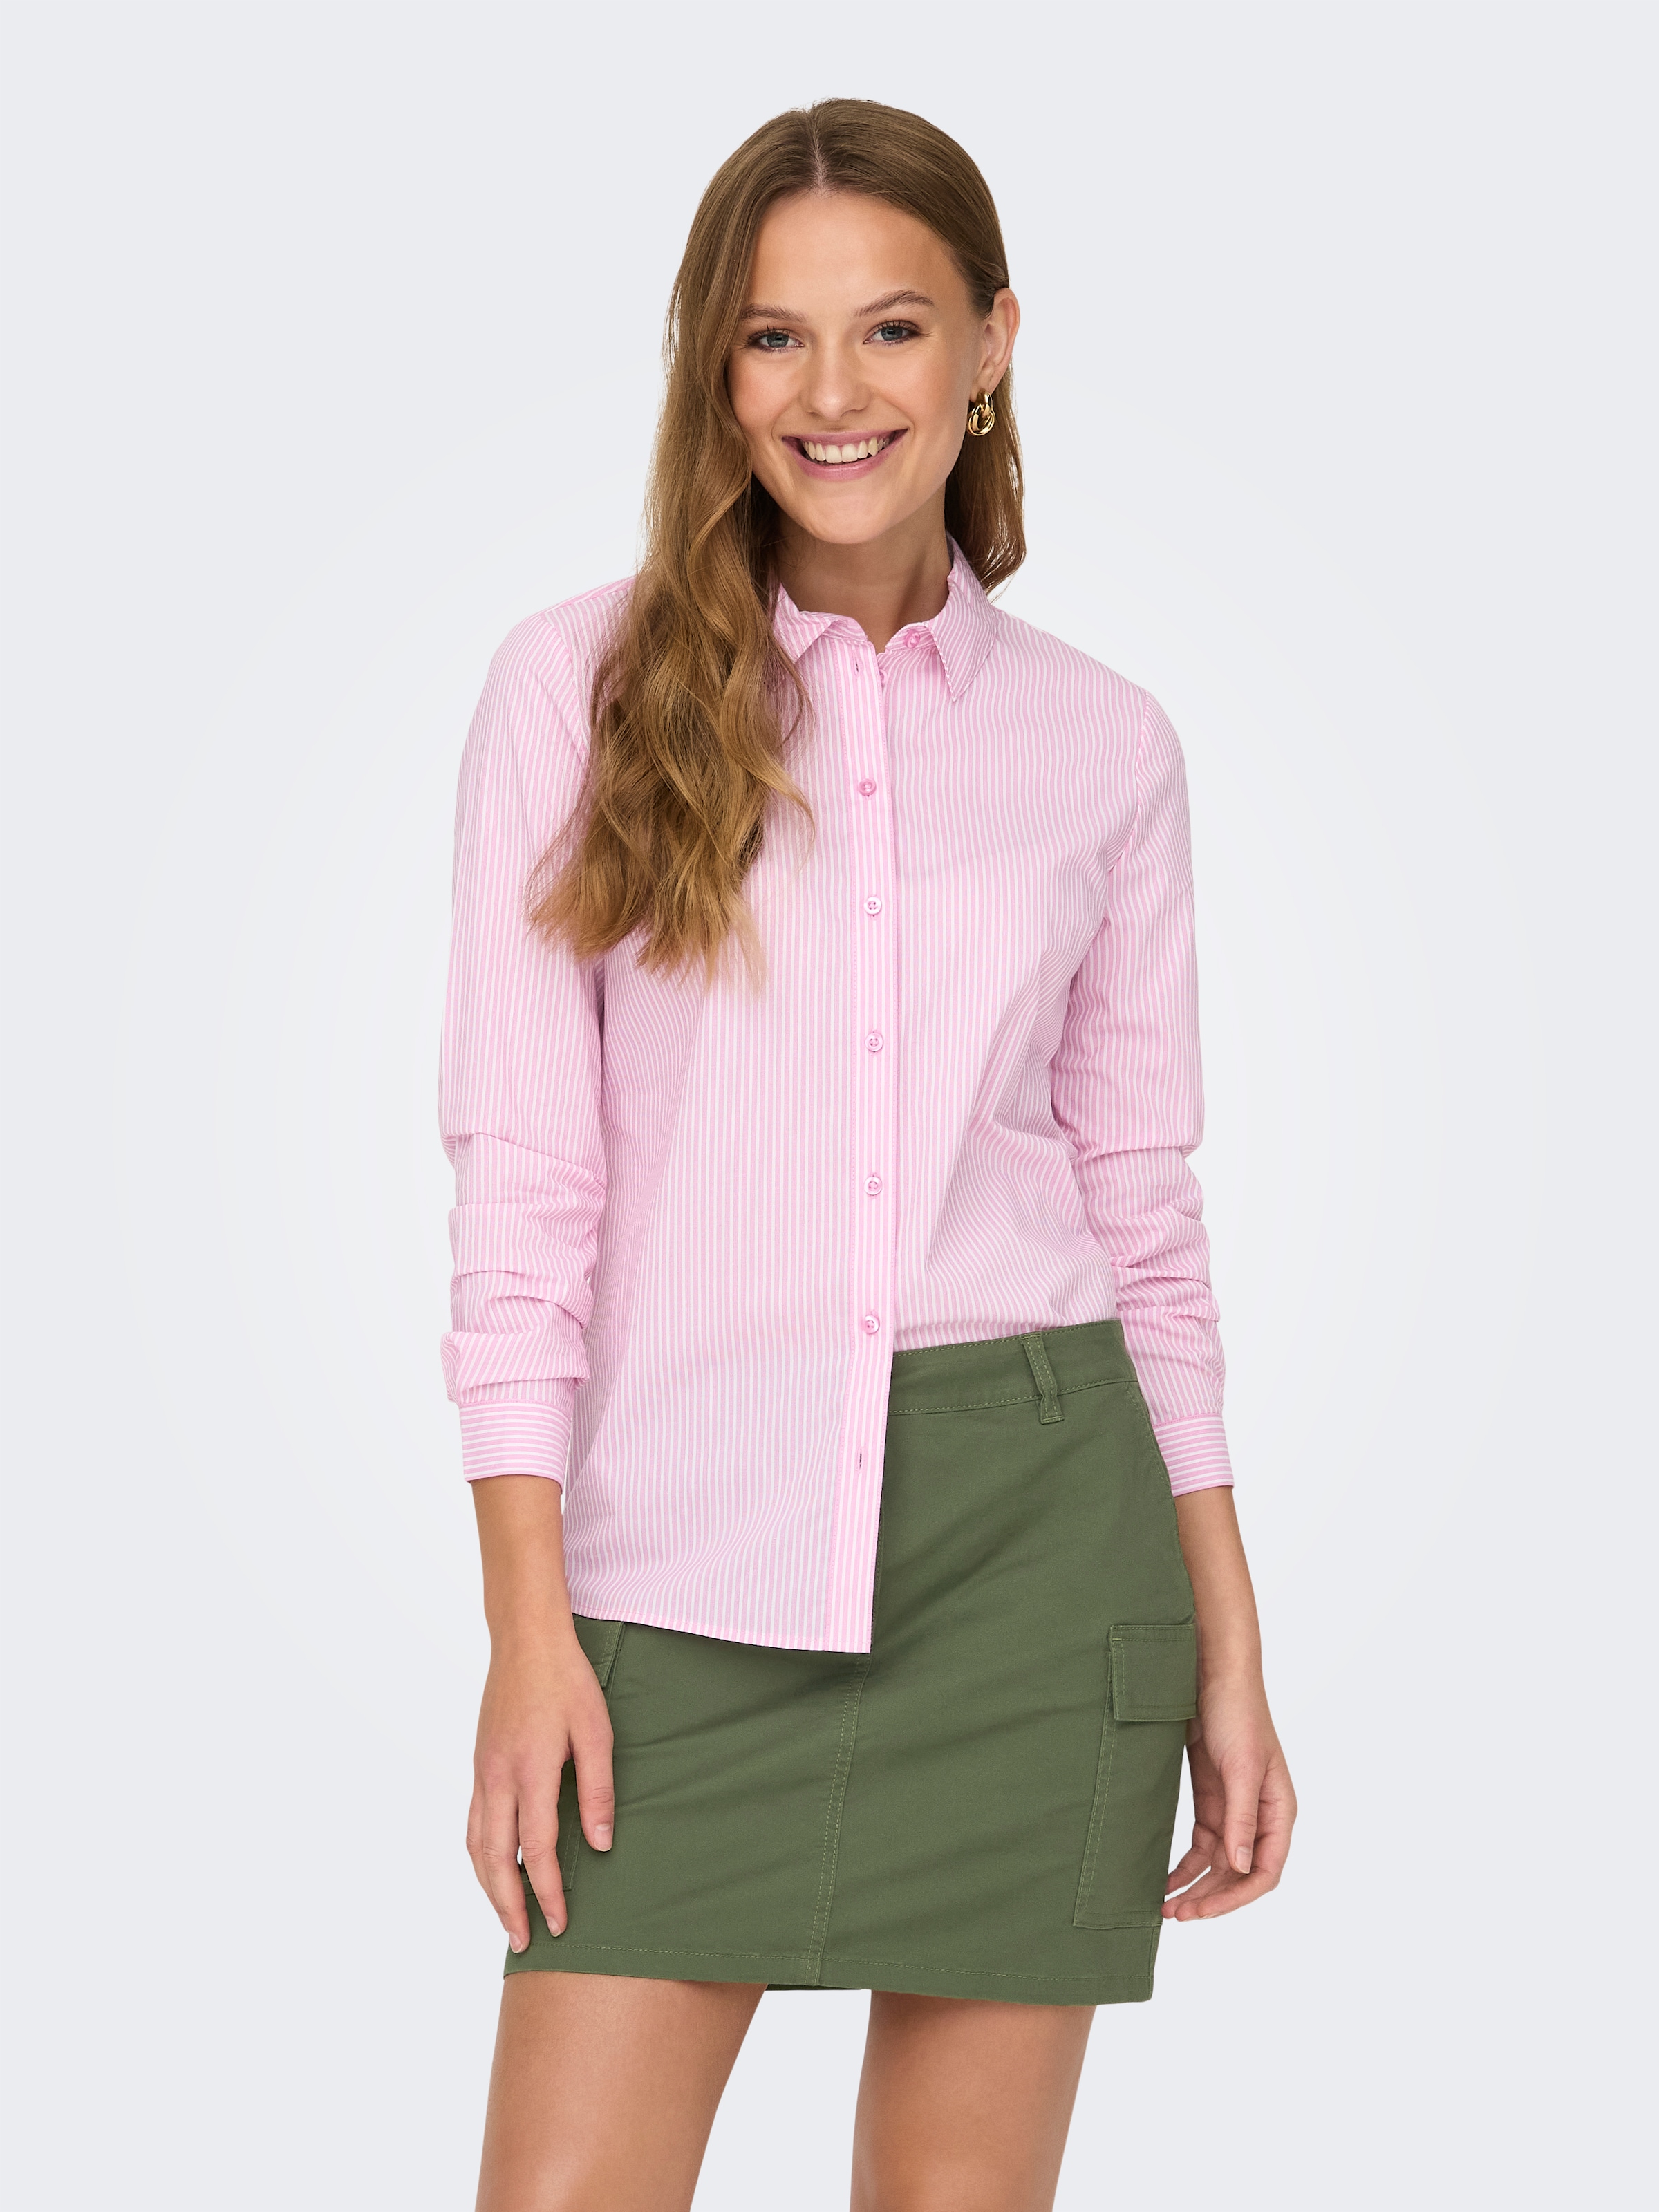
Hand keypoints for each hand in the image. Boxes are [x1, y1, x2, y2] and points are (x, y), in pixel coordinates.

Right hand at [467, 1628, 615, 1950]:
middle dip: (509, 1906)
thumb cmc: (568, 1681)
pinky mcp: (479, 1764)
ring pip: (476, 1845)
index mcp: (530, 1770)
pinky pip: (473, 1823)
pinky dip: (481, 1856)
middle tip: (524, 1943)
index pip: (539, 1848)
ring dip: (489, 1887)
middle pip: (496, 1859)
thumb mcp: (596, 1732)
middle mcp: (498, 1777)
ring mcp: (483, 1771)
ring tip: (507, 1917)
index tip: (560, 1923)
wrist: (525, 1640)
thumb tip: (601, 1846)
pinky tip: (495, 1868)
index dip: (549, 1891)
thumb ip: (598, 1790)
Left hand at [1163, 1669, 1295, 1919]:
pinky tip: (1166, 1880)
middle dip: (1210, 1897)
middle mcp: (1259, 1817)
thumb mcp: (1240, 1768)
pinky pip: (1201, 1845)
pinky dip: (1185, 1864)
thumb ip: (1242, 1819)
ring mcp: (1234, 1810)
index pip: (1264, 1871)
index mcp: (1278, 1812)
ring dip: (1195, 1885)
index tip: (1202, 1910)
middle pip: (1238, 1874)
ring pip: (1217, 1864)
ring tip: (1165, 1906)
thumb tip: (1241, 1868)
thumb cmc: (1237, 1714)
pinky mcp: (1211, 1800)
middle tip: (1175, 1915)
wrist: (1213, 1676)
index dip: (1234, 1897)